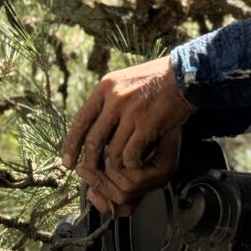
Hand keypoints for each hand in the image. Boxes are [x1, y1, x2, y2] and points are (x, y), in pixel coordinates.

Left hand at [62, 55, 194, 199]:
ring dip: (113, 166)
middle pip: (93, 140)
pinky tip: (135, 165)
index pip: (80, 121)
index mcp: (105, 87)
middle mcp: (114, 99)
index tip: (67, 162)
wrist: (183, 76)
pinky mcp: (147, 124)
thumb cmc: (153, 80)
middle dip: (89, 162)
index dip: (71, 145)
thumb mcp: (123, 81)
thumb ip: (107, 101)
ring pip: (112, 151)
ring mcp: (131, 112)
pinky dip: (131, 164)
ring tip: (116, 172)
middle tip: (88, 174)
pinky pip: (130, 154)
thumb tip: (90, 126)